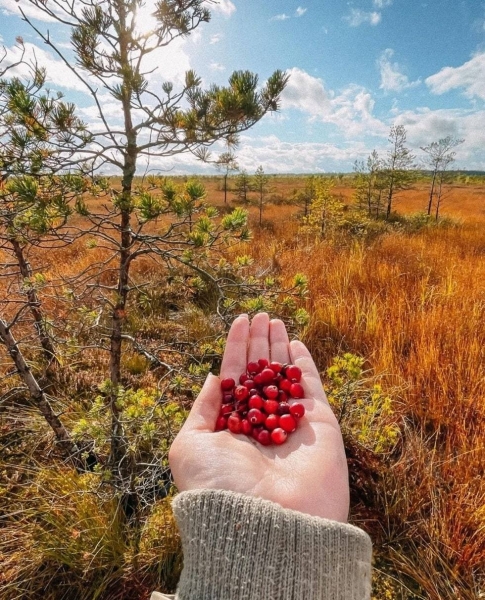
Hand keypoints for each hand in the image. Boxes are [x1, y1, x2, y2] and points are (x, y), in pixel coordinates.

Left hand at [169, 313, 349, 521]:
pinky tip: (295, 343)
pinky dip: (304, 365)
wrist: (266, 524)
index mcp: (230, 427)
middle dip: (258, 343)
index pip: (233, 378)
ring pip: (284, 375)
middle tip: (260, 314)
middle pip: (260, 372)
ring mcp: (290, 424)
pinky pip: (311, 388)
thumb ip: (202, 409)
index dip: (235, 348)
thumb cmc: (219, 486)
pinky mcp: (319, 426)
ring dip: (279, 346)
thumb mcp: (189, 445)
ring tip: (274, 319)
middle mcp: (260, 424)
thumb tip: (213, 378)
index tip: (239, 320)